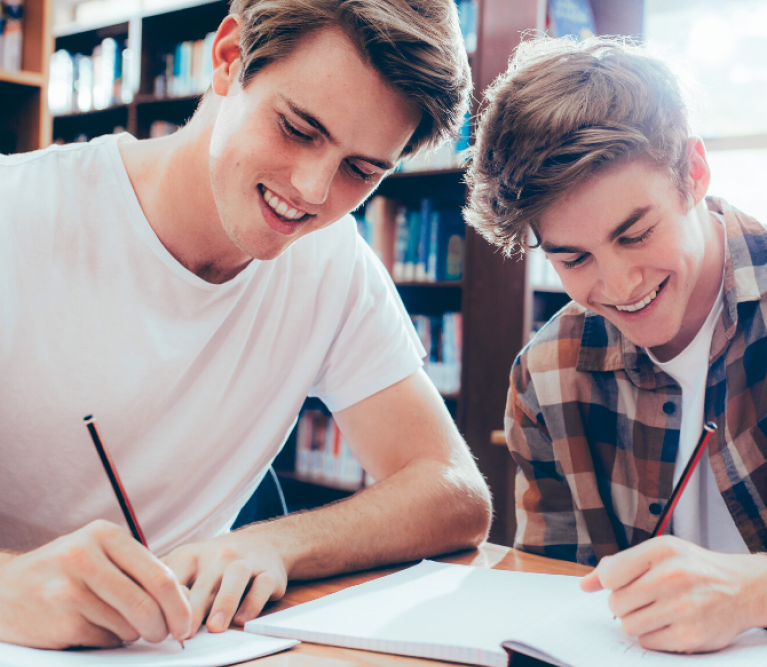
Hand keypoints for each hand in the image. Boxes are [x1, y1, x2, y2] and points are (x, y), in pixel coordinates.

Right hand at [0, 520, 191, 648]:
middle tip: (167, 635)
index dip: (180, 604)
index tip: (187, 622)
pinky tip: (96, 631)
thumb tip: (186, 600)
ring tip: (122, 626)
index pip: (160, 574)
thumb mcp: (98, 555)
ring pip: (128, 624)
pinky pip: (104, 640)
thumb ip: (138, 570)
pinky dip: (110, 642)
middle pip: (148, 602)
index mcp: (105, 534)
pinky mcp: (58, 619)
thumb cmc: (63, 573)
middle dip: (165, 626)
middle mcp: (86, 555)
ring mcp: (69, 588)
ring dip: (134, 634)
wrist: (2, 592)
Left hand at [163, 528, 287, 634]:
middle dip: (193, 609)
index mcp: (190, 555)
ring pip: (235, 576)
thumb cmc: (215, 565)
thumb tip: (138, 621)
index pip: (174, 578)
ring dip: (224, 602)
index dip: (165, 604)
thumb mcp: (187, 567)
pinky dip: (253, 602)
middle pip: (203, 581)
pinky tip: (243, 620)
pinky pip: (262, 585)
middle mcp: (218, 554)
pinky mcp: (269, 572)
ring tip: (215, 628)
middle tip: (183, 635)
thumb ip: (166, 588)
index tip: (159, 627)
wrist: (263, 543)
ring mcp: (245, 561)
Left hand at [580, 535, 766, 652]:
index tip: (624, 582)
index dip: (611, 582)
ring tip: (655, 610)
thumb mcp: (658, 552)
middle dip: (623, 603)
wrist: (741, 588)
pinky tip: (668, 623)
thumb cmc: (692, 568)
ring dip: (636, 621)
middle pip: (616, 602)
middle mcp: (672, 576)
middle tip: (642, 598)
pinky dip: (652, 636)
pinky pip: (647, 643)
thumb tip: (584, 584)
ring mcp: (683, 608)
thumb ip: (618, 565)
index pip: (610, 574)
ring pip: (628, 625)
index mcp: (661, 550)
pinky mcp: (691, 636)